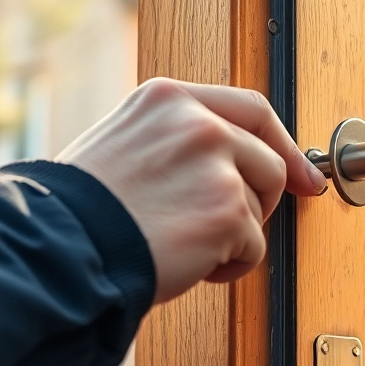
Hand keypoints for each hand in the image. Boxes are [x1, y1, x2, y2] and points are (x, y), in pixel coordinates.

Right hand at [57, 78, 327, 303]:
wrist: (60, 248)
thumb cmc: (80, 211)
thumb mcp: (124, 144)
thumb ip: (177, 140)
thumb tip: (235, 159)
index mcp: (169, 99)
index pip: (251, 109)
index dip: (283, 143)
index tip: (304, 174)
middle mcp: (199, 122)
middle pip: (269, 161)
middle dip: (259, 201)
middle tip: (225, 230)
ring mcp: (217, 164)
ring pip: (260, 206)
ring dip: (235, 236)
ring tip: (185, 244)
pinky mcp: (229, 211)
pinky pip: (254, 247)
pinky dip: (228, 266)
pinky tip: (186, 264)